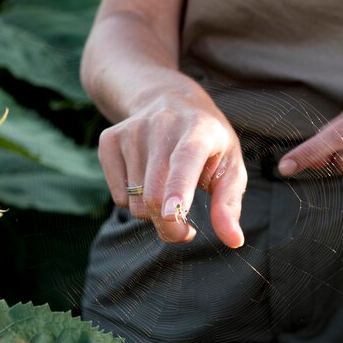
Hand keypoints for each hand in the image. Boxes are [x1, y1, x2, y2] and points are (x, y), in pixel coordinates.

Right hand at [98, 95, 246, 246]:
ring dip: (152, 212)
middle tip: (184, 229)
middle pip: (154, 194)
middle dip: (169, 226)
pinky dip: (133, 201)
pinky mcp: (109, 141)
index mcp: (199, 129)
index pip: (185, 160)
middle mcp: (162, 124)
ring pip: (134, 202)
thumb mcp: (230, 166)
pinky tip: (147, 180)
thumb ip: (229, 204)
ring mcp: (131, 131)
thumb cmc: (208, 144)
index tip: (171, 215)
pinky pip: (118, 196)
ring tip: (167, 192)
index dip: (177, 189)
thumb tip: (233, 241)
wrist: (171, 101)